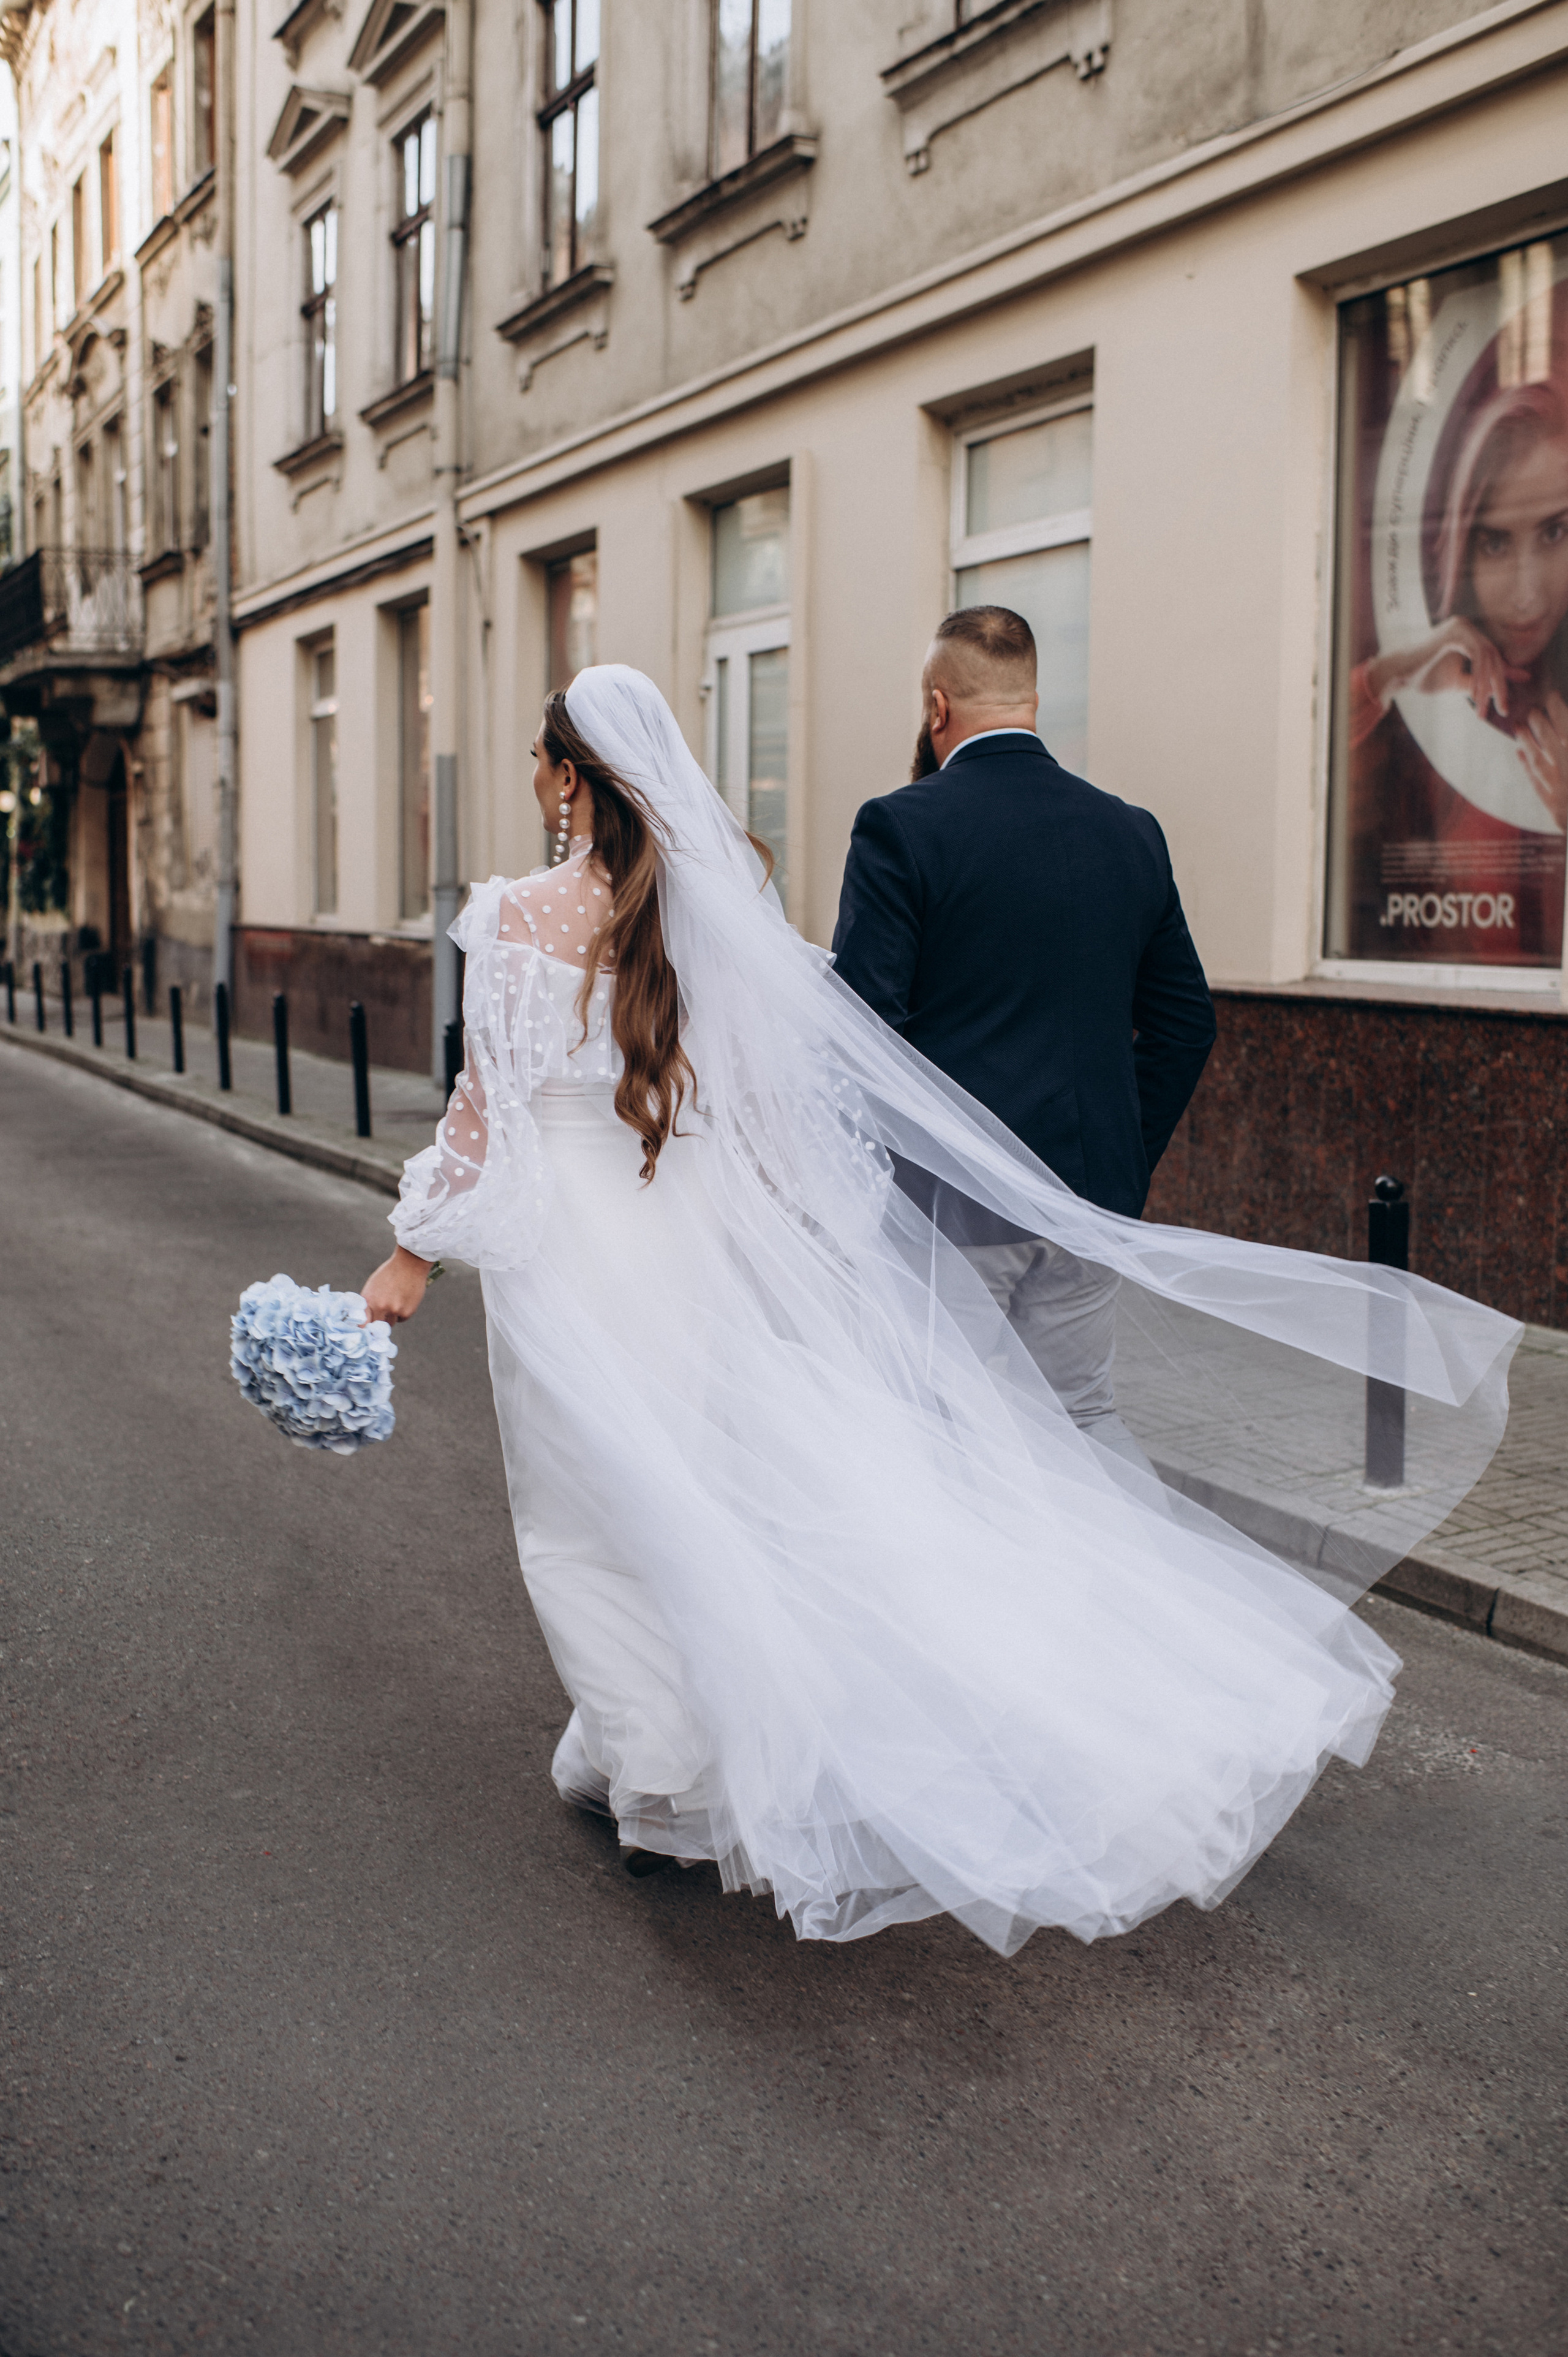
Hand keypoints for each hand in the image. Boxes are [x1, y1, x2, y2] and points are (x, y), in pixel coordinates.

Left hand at [360, 1246, 431, 1325]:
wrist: (409, 1264)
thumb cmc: (389, 1273)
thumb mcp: (373, 1285)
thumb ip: (369, 1302)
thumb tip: (366, 1319)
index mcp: (368, 1300)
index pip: (362, 1324)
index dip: (364, 1330)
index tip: (365, 1332)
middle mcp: (380, 1307)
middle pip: (376, 1327)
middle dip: (378, 1323)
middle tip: (382, 1316)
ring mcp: (394, 1311)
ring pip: (390, 1324)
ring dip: (391, 1317)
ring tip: (396, 1302)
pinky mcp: (407, 1312)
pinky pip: (402, 1319)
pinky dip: (403, 1312)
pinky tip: (405, 1299)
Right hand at [1366, 617, 1527, 722]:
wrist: (1398, 674)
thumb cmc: (1424, 676)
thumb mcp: (1457, 682)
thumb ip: (1479, 682)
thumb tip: (1502, 689)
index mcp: (1468, 635)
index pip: (1492, 658)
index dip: (1503, 678)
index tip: (1508, 699)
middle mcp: (1467, 626)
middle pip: (1494, 657)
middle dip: (1499, 686)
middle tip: (1502, 709)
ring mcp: (1462, 626)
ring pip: (1488, 657)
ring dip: (1488, 685)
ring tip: (1483, 708)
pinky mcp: (1456, 632)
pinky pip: (1477, 654)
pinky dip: (1479, 676)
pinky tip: (1475, 695)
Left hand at [1518, 689, 1567, 830]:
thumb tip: (1563, 730)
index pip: (1565, 726)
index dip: (1557, 709)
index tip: (1550, 696)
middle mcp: (1567, 769)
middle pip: (1549, 739)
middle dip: (1539, 722)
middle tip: (1531, 710)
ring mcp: (1559, 789)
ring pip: (1538, 760)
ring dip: (1527, 741)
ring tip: (1517, 728)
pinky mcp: (1554, 808)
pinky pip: (1536, 784)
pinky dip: (1527, 768)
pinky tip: (1519, 753)